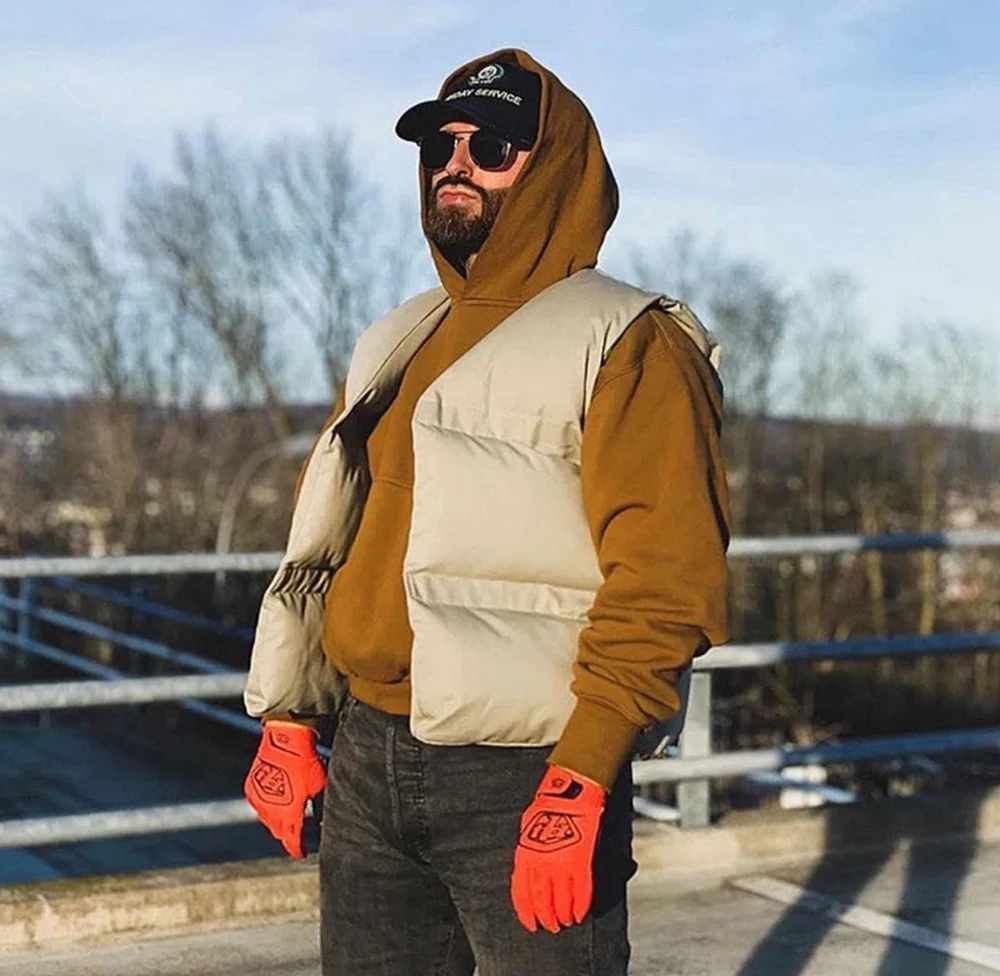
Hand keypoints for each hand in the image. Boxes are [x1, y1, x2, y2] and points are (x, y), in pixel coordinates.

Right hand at [244, 721, 325, 858]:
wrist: (285, 740)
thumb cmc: (306, 762)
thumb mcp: (319, 786)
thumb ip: (319, 805)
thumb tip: (323, 817)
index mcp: (289, 814)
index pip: (292, 841)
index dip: (297, 850)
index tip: (301, 854)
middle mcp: (271, 811)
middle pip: (279, 832)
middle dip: (288, 834)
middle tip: (297, 833)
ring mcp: (259, 800)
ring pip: (267, 819)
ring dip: (276, 820)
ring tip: (287, 815)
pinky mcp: (251, 788)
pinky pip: (259, 804)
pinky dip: (266, 806)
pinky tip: (275, 801)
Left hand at [510, 765, 606, 933]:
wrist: (570, 794)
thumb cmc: (548, 806)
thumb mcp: (528, 829)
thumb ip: (528, 852)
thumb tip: (528, 870)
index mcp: (525, 856)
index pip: (521, 894)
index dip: (526, 913)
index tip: (530, 924)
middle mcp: (541, 865)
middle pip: (542, 902)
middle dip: (546, 919)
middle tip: (551, 927)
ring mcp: (562, 866)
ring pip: (562, 902)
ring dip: (564, 917)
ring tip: (566, 922)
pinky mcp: (581, 864)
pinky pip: (582, 893)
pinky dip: (582, 907)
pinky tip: (581, 915)